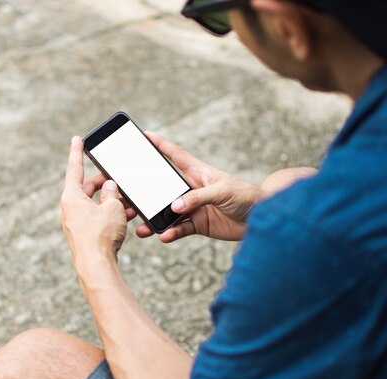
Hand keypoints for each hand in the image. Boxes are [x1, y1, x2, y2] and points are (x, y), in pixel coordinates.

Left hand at [60, 137, 131, 263]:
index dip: (77, 152)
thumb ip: (112, 193)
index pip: (74, 168)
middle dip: (106, 182)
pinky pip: (99, 217)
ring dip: (113, 200)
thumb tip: (109, 186)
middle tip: (120, 177)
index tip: (77, 139)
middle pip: (89, 187)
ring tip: (130, 199)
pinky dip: (111, 213)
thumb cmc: (101, 235)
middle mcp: (70, 208)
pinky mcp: (85, 234)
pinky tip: (128, 214)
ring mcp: (76, 222)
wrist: (96, 266)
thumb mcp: (112, 207)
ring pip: (96, 203)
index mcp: (71, 197)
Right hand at [135, 132, 265, 241]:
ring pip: (166, 212)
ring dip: (153, 218)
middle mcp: (191, 189)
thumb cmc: (246, 196)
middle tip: (125, 196)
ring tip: (141, 227)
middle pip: (162, 188)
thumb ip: (198, 198)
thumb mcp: (222, 191)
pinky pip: (179, 229)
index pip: (175, 155)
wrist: (261, 219)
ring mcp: (192, 207)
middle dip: (144, 191)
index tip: (144, 135)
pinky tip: (164, 236)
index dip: (160, 144)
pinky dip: (170, 233)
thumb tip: (174, 207)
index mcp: (197, 172)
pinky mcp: (198, 224)